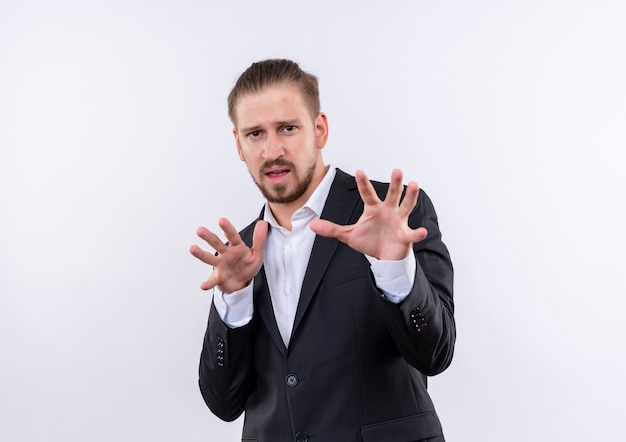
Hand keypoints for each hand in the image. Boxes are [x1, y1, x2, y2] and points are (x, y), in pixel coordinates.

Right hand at [189, 218, 267, 292]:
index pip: (232, 236)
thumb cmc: (247, 265)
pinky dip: (207, 283)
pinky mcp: (218, 278)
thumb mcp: (258, 253)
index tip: (221, 220)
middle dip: (208, 237)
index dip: (227, 229)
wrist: (242, 282)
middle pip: (216, 244)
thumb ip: (260, 239)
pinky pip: (212, 280)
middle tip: (200, 230)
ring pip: (209, 258)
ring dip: (201, 254)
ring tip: (193, 249)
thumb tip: (263, 223)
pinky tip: (203, 285)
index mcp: (236, 247)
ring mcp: (220, 265)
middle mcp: (226, 254)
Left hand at [310, 169, 426, 259]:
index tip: (360, 171)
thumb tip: (311, 224)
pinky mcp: (406, 236)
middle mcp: (388, 211)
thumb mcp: (348, 235)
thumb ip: (331, 229)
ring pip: (406, 206)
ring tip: (413, 185)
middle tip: (397, 170)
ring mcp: (399, 222)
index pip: (368, 194)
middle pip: (392, 194)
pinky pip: (413, 233)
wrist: (384, 258)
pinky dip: (418, 233)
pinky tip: (422, 230)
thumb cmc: (369, 241)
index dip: (364, 184)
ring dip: (410, 196)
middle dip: (395, 183)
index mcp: (374, 209)